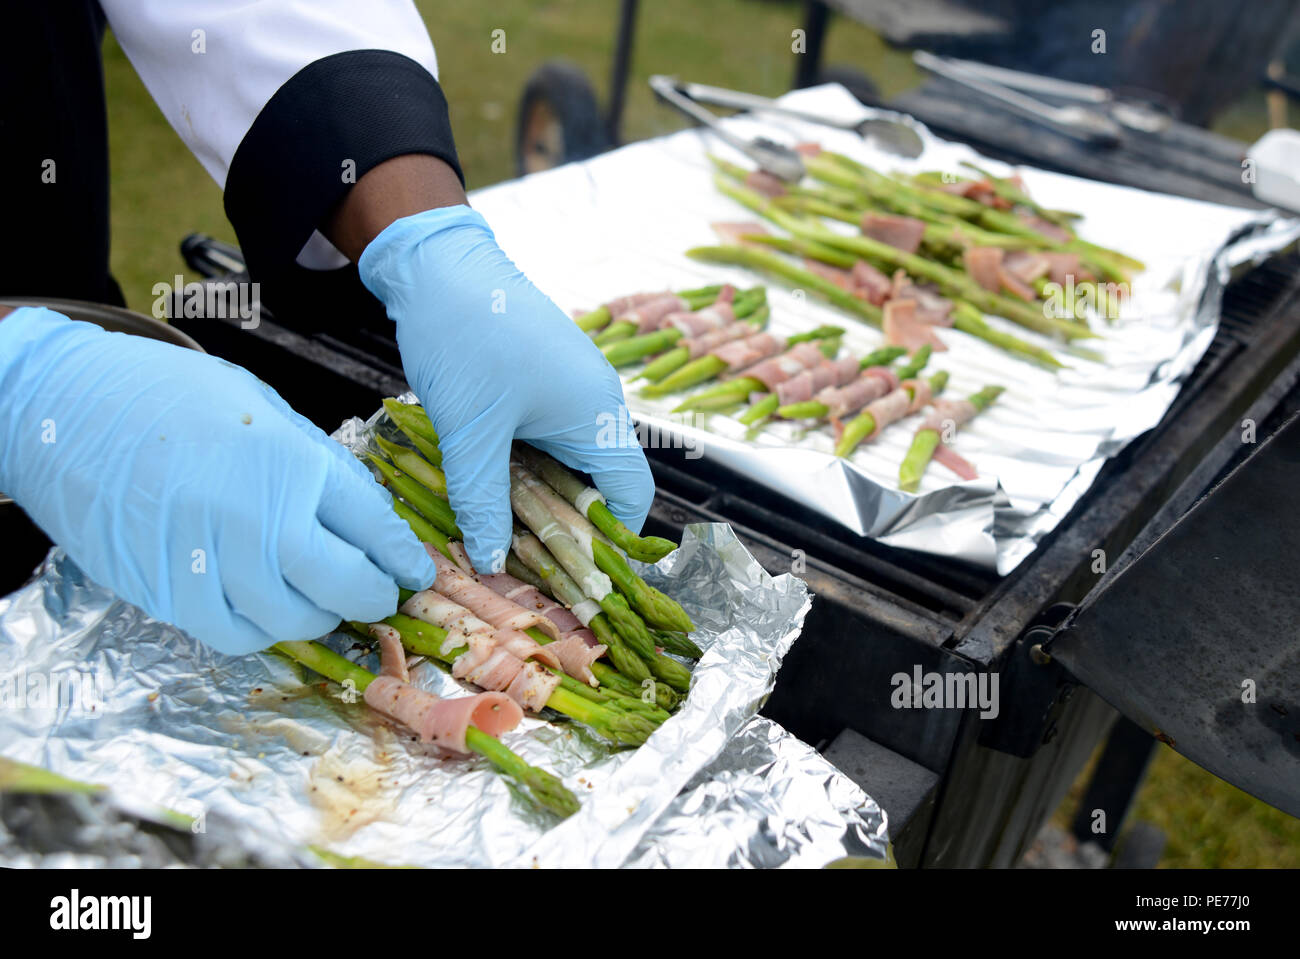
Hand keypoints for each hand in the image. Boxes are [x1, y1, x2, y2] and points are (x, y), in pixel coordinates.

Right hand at [0, 308, 434, 654]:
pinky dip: (262, 630)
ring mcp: (208, 562)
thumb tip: (366, 516)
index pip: (372, 528)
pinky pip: (234, 634)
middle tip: (378, 592)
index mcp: (290, 463)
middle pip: (342, 586)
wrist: (68, 410)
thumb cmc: (170, 398)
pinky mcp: (166, 592)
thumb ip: (317, 465)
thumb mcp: (264, 411)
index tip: (412, 570)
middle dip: (372, 595)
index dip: (401, 557)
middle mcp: (256, 519)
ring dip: (319, 617)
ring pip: (291, 621)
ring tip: (323, 600)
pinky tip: (268, 609)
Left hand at [359, 205, 653, 571]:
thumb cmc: (466, 336)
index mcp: (598, 416)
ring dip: (538, 497)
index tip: (574, 576)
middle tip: (523, 563)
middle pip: (599, 485)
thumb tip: (491, 560)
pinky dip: (524, 467)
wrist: (439, 261)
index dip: (612, 542)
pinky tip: (488, 485)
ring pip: (569, 463)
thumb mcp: (470, 430)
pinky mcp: (544, 378)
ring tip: (499, 530)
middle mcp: (597, 404)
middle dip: (565, 527)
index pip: (631, 497)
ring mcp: (571, 388)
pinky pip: (548, 438)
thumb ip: (483, 500)